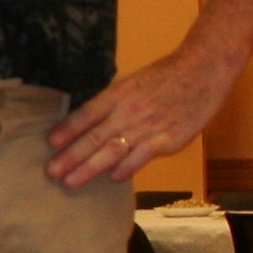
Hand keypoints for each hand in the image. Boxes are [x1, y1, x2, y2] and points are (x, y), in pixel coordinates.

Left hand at [43, 41, 245, 188]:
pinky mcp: (169, 138)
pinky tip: (113, 178)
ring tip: (70, 182)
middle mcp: (129, 110)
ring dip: (89, 168)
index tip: (50, 144)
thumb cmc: (166, 77)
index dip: (67, 130)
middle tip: (51, 172)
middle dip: (70, 156)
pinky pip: (142, 156)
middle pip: (93, 137)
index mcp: (118, 94)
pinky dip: (126, 168)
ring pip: (112, 150)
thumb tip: (88, 122)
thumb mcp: (133, 82)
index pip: (86, 114)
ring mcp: (148, 125)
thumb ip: (113, 103)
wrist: (203, 70)